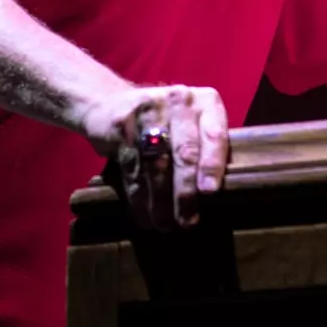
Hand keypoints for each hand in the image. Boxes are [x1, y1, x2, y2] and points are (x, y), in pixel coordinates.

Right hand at [79, 84, 228, 229]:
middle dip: (185, 192)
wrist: (110, 101)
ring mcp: (147, 112)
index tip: (209, 192)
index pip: (214, 134)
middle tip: (187, 221)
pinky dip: (139, 198)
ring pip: (157, 166)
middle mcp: (178, 101)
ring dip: (161, 202)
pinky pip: (133, 170)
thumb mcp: (192, 122)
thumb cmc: (166, 120)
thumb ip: (207, 147)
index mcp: (205, 101)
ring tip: (165, 225)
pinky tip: (145, 215)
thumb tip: (216, 194)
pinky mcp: (121, 128)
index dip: (212, 164)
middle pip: (184, 153)